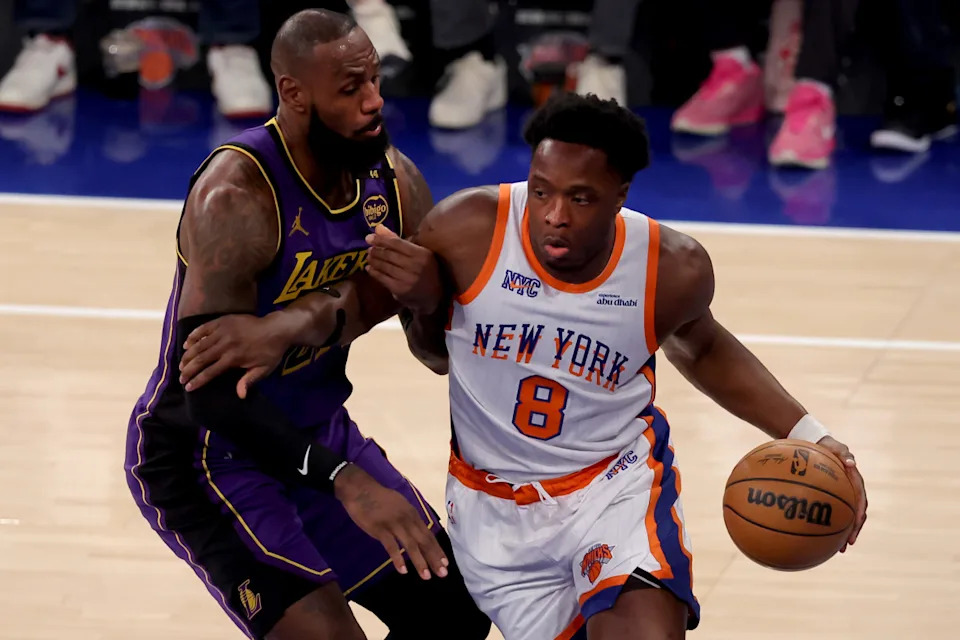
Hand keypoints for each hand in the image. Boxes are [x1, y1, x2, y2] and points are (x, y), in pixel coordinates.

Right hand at [179, 313, 287, 396]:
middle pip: (201, 359)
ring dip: (188, 355)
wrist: (276, 329)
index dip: (197, 380)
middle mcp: (225, 345)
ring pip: (199, 344)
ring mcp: (223, 331)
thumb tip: (240, 395)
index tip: (188, 387)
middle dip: (188, 370)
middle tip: (181, 377)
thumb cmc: (270, 352)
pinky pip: (204, 328)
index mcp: (233, 358)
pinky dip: (194, 336)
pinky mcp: (223, 321)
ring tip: (181, 364)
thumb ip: (249, 380)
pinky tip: (187, 343)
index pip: (210, 372)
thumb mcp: (264, 369)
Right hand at [334, 464, 448, 579]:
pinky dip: (397, 558)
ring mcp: (394, 524)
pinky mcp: (380, 529)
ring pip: (410, 545)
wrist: (360, 489)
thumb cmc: (380, 498)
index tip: (445, 563)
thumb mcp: (401, 505)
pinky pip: (391, 546)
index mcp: (412, 514)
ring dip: (419, 561)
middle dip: (434, 558)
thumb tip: (418, 532)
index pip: (428, 534)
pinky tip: (403, 571)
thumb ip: (409, 519)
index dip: (437, 549)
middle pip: (423, 541)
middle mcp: (407, 519)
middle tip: (443, 573)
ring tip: (426, 576)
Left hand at [365, 224, 441, 313]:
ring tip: (369, 257)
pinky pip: (383, 278)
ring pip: (385, 266)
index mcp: (422, 254)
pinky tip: (369, 269)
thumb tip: (378, 228)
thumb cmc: (425, 270)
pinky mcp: (400, 290)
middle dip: (377, 251)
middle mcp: (416, 266)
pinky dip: (374, 273)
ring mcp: (408, 279)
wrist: (435, 295)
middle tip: (369, 248)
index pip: (397, 243)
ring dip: (374, 261)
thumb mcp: (417, 253)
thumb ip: (397, 240)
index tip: (370, 237)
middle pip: (390, 255)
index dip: (381, 239)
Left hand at [817, 436, 866, 550]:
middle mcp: (851, 491)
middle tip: (848, 544)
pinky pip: (833, 514)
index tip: (856, 525)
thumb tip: (851, 463)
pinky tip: (820, 536)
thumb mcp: (836, 446)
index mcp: (855, 482)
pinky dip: (829, 525)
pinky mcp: (832, 498)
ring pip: (846, 518)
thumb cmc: (828, 446)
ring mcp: (843, 496)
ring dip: (844, 533)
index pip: (861, 501)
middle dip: (853, 530)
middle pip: (856, 515)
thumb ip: (843, 453)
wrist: (819, 444)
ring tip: (839, 549)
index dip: (859, 514)